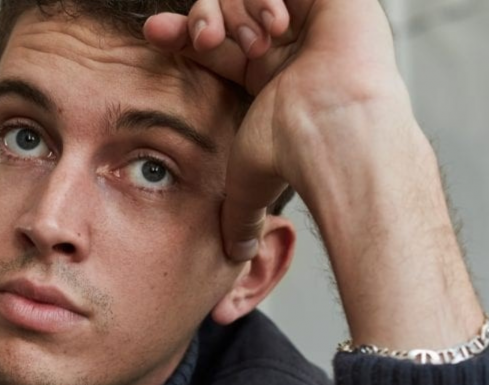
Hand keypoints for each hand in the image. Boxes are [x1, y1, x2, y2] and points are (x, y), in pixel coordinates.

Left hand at [144, 0, 408, 260]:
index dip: (180, 32)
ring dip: (232, 7)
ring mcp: (314, 15)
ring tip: (242, 40)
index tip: (152, 32)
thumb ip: (237, 212)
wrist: (337, 136)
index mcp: (268, 73)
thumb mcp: (246, 178)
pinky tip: (272, 25)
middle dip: (202, 17)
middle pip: (225, 5)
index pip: (213, 39)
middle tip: (202, 38)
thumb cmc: (297, 155)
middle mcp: (290, 42)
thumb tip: (233, 256)